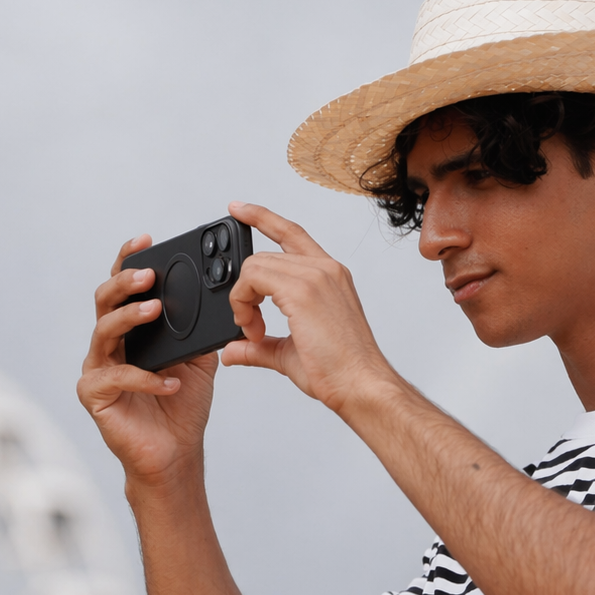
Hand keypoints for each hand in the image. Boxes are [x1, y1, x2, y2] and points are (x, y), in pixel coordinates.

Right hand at [77, 234, 216, 485]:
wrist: (175, 452)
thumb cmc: (182, 404)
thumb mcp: (198, 358)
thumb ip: (198, 328)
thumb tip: (219, 296)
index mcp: (129, 330)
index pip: (122, 287)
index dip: (128, 260)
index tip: (146, 240)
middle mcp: (108, 344)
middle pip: (104, 301)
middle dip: (125, 282)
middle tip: (149, 275)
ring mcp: (97, 368)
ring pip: (104, 331)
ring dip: (130, 317)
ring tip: (154, 310)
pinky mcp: (94, 395)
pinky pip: (117, 378)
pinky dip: (146, 378)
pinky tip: (170, 383)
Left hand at [221, 203, 393, 414]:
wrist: (361, 385)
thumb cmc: (339, 371)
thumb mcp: (289, 353)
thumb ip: (259, 347)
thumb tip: (232, 351)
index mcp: (329, 275)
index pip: (290, 232)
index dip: (261, 217)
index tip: (238, 209)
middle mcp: (325, 269)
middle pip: (263, 256)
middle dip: (245, 290)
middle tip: (251, 326)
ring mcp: (316, 276)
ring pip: (255, 264)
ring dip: (242, 298)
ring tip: (254, 330)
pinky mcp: (304, 290)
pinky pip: (254, 277)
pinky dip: (243, 301)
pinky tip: (253, 327)